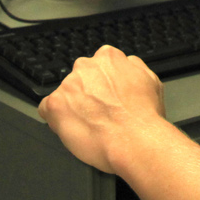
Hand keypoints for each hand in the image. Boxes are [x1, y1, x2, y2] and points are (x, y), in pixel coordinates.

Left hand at [38, 45, 168, 173]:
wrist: (134, 141)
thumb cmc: (145, 118)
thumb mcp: (152, 81)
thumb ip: (134, 68)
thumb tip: (127, 66)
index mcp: (109, 57)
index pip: (98, 66)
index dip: (102, 85)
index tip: (106, 97)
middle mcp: (86, 66)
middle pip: (79, 79)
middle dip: (86, 94)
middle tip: (99, 114)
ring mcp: (69, 85)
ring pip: (64, 95)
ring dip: (72, 107)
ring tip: (89, 126)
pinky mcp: (55, 104)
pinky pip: (47, 109)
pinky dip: (56, 120)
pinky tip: (73, 129)